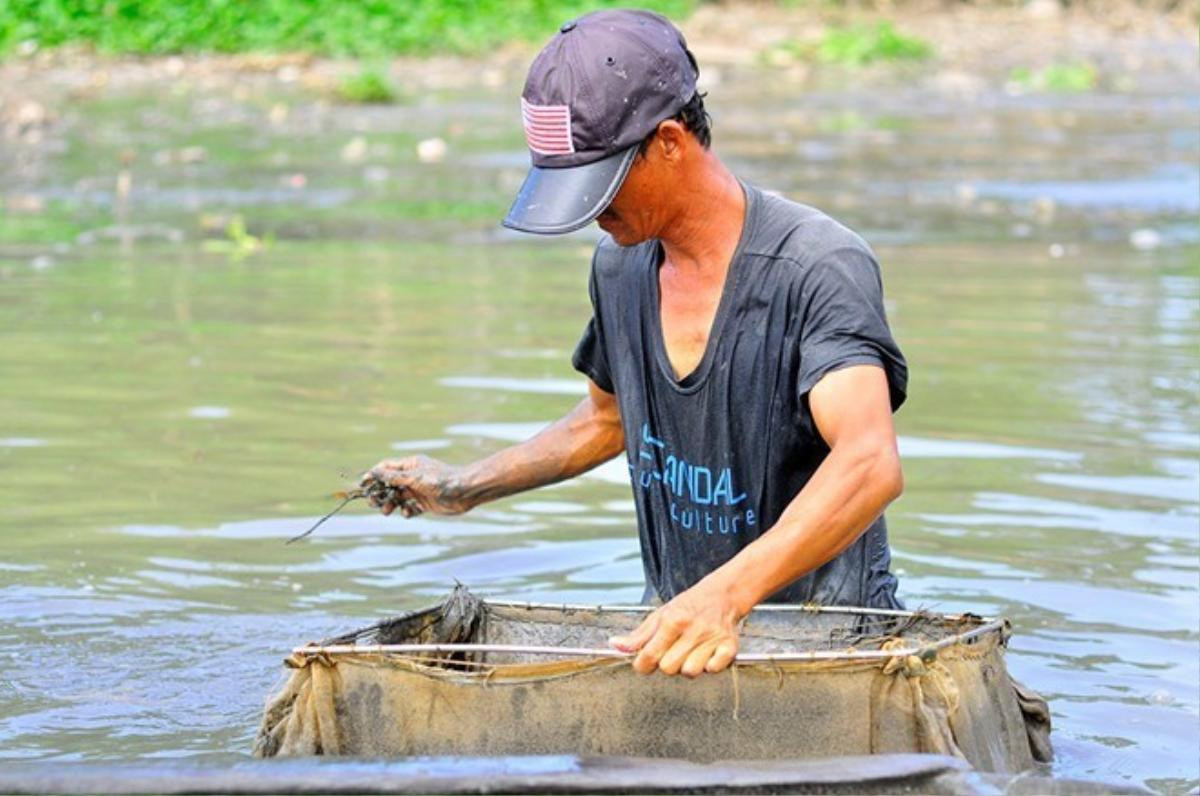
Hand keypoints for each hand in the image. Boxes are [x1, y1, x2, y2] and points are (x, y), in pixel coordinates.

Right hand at [363, 455, 474, 517]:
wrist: (464, 491)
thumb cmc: (440, 479)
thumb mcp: (414, 477)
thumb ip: (393, 477)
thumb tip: (373, 472)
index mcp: (410, 465)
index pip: (386, 468)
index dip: (374, 475)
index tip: (364, 485)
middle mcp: (413, 477)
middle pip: (390, 485)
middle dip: (381, 493)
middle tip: (374, 503)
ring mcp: (419, 490)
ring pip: (399, 498)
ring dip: (391, 504)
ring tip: (387, 511)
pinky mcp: (426, 503)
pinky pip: (411, 508)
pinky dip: (406, 511)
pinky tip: (407, 512)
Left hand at [608, 581, 743, 676]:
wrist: (722, 595)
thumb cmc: (688, 606)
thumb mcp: (659, 615)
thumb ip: (638, 635)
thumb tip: (615, 645)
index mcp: (672, 620)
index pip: (648, 656)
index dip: (642, 664)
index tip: (644, 662)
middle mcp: (692, 629)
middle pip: (668, 668)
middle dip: (666, 664)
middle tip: (672, 651)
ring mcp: (712, 638)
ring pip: (689, 672)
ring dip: (687, 666)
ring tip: (689, 653)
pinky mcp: (729, 646)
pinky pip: (713, 670)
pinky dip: (709, 666)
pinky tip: (707, 654)